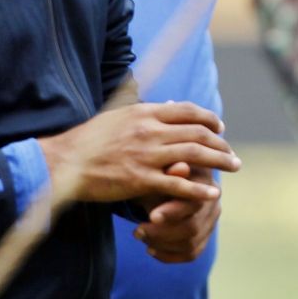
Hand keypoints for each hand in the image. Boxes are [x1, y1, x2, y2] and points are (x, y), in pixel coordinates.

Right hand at [37, 101, 239, 205]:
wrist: (64, 162)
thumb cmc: (88, 140)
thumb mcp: (117, 116)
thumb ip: (144, 112)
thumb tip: (167, 105)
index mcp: (144, 113)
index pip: (188, 111)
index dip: (209, 119)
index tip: (220, 128)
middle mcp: (149, 131)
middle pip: (197, 133)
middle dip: (221, 143)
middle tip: (232, 154)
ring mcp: (146, 155)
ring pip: (194, 155)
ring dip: (219, 161)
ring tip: (233, 167)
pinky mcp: (140, 180)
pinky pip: (178, 185)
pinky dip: (199, 189)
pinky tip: (212, 193)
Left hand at [133, 164, 221, 262]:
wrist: (165, 183)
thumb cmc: (160, 174)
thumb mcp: (161, 170)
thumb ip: (170, 172)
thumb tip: (181, 167)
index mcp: (206, 184)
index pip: (194, 204)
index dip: (173, 212)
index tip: (151, 217)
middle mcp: (213, 204)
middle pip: (192, 228)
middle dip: (161, 233)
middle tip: (137, 231)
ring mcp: (210, 223)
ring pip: (190, 244)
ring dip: (161, 243)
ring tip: (140, 235)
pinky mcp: (204, 238)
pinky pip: (190, 254)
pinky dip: (168, 255)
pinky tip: (150, 248)